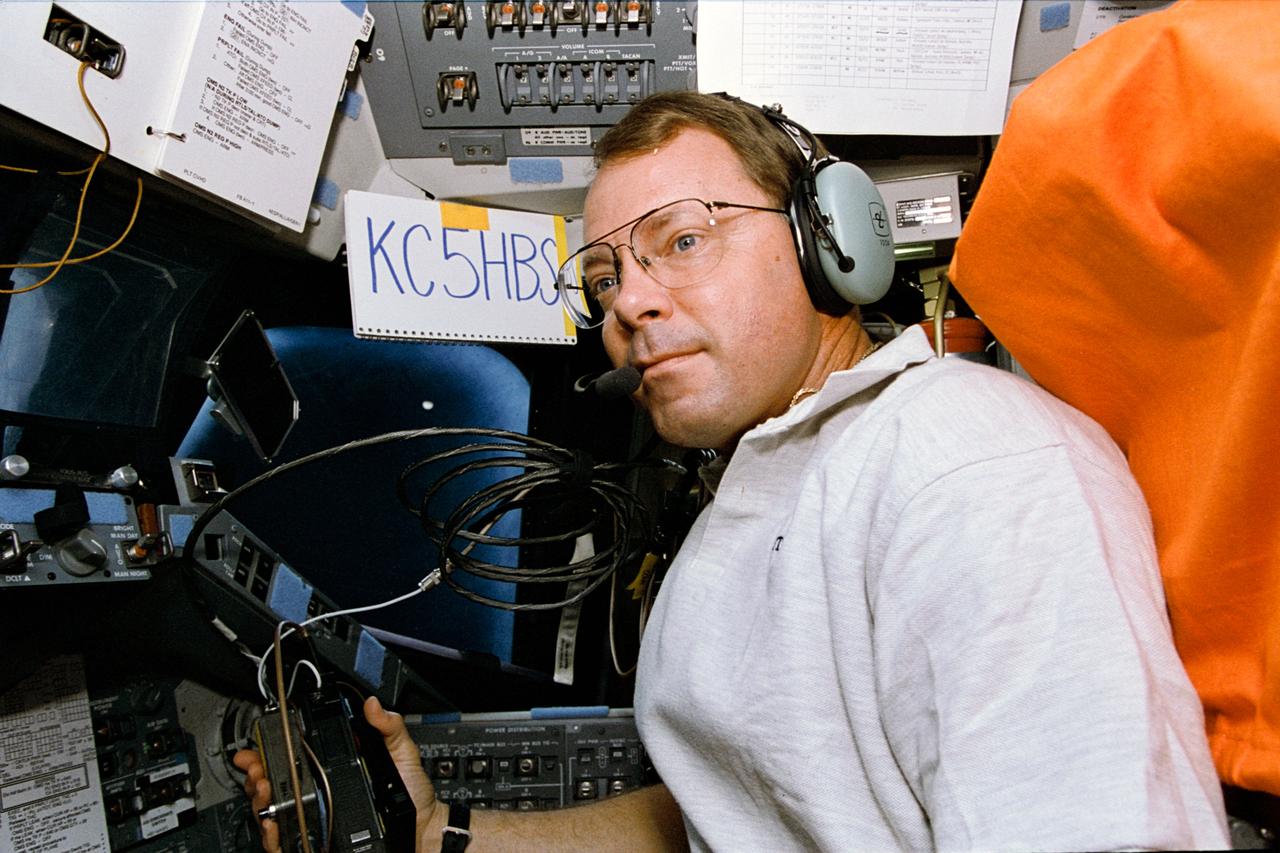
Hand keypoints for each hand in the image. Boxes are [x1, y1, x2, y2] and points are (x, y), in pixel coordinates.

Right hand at [232, 696, 437, 852]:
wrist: (422, 828)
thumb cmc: (413, 793)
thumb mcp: (402, 753)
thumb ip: (389, 727)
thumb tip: (372, 705)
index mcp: (335, 768)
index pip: (294, 756)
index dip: (271, 749)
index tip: (259, 746)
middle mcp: (321, 792)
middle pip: (277, 782)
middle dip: (258, 773)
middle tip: (258, 770)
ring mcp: (319, 816)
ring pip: (275, 810)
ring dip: (262, 799)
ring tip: (265, 789)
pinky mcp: (320, 840)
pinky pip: (288, 841)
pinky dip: (274, 834)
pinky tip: (274, 823)